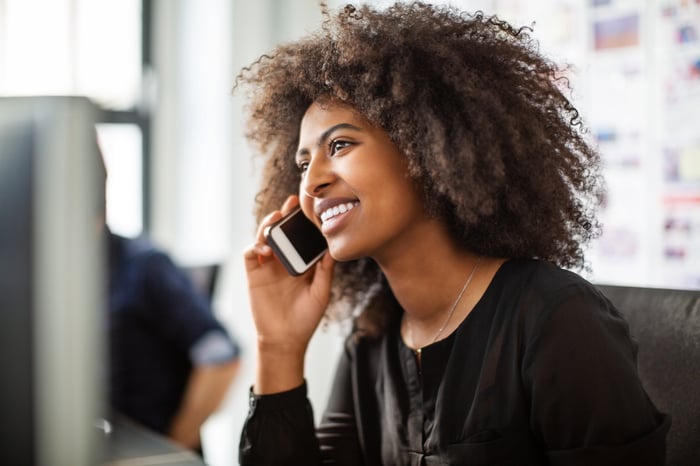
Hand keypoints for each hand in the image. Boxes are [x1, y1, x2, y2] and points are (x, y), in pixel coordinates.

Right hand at [243, 195, 334, 392]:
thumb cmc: (306, 318)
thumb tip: (332, 249)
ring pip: (264, 237)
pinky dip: (255, 246)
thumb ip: (325, 271)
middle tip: (291, 203)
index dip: (303, 221)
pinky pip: (250, 254)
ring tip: (276, 219)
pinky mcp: (254, 274)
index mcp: (301, 262)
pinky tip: (265, 248)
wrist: (286, 340)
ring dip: (268, 225)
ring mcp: (268, 266)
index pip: (301, 235)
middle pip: (281, 231)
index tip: (310, 207)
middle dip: (284, 215)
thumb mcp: (322, 292)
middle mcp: (284, 260)